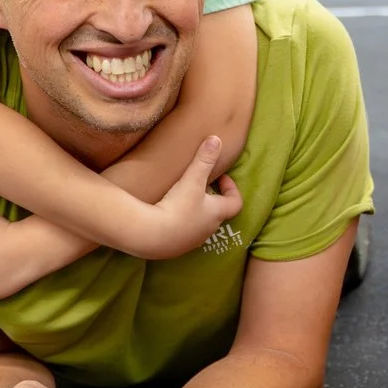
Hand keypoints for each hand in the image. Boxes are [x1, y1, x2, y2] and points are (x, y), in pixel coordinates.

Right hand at [126, 135, 242, 261]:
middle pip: (217, 213)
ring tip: (181, 198)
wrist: (152, 236)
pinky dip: (178, 223)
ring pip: (199, 224)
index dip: (232, 189)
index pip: (235, 203)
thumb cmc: (178, 207)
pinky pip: (181, 234)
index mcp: (216, 214)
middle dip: (211, 198)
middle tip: (199, 185)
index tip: (222, 177)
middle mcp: (208, 230)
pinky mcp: (174, 248)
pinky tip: (164, 215)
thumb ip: (204, 160)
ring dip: (194, 211)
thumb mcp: (192, 180)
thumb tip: (216, 139)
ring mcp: (191, 241)